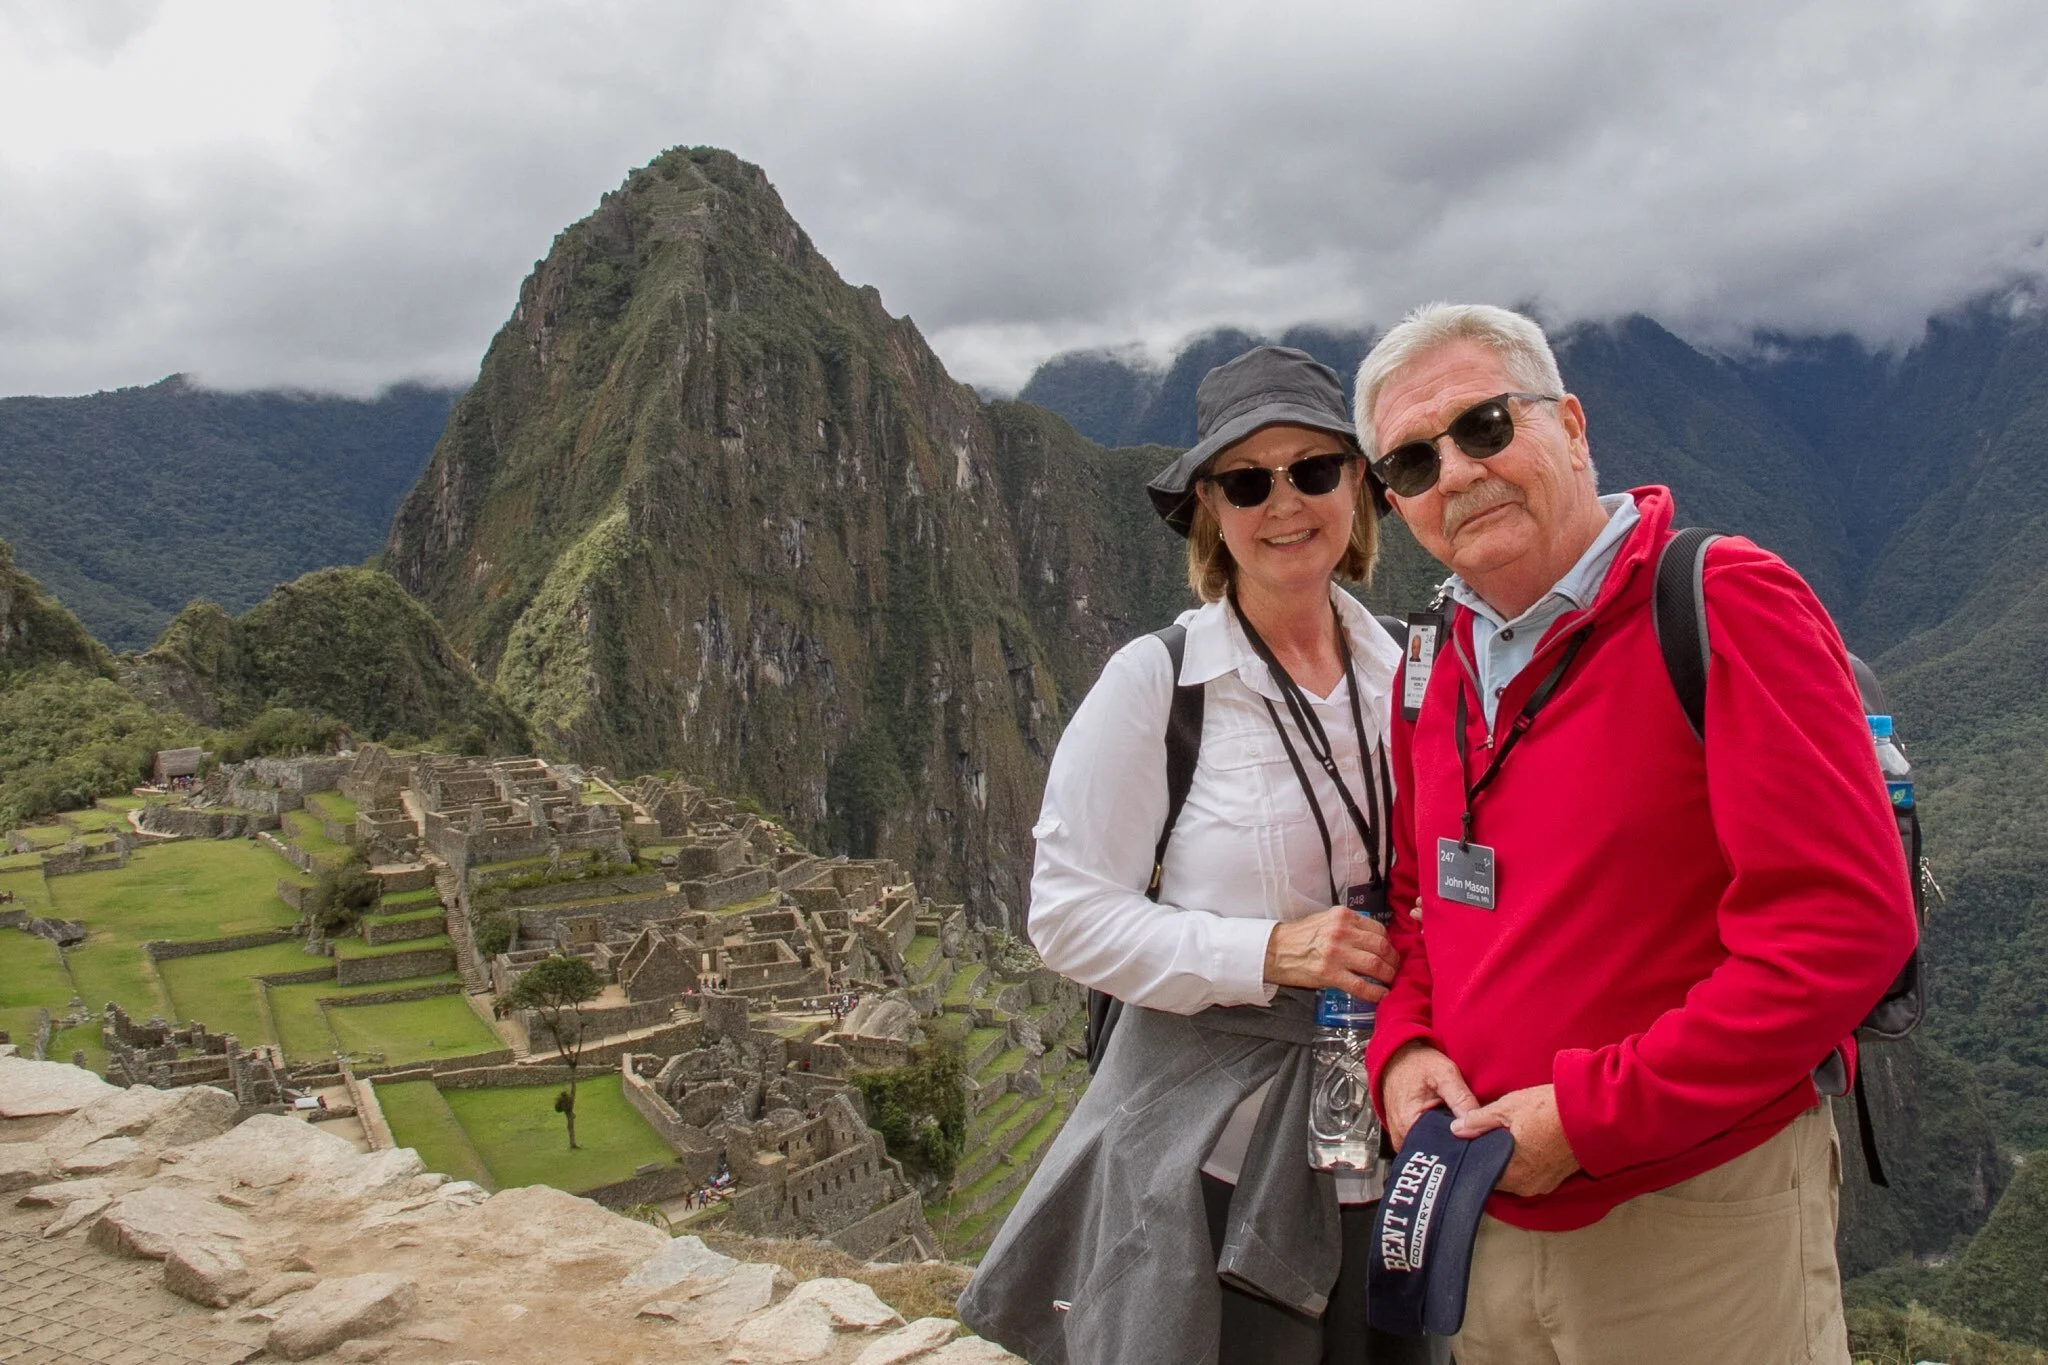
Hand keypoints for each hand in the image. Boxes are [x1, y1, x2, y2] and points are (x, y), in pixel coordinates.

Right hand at [1262, 905, 1399, 999]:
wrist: (1276, 951)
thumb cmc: (1301, 937)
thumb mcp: (1326, 920)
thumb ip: (1350, 926)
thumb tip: (1374, 941)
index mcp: (1342, 916)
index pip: (1378, 929)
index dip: (1389, 943)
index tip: (1389, 952)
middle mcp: (1341, 932)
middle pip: (1381, 946)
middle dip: (1394, 960)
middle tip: (1395, 968)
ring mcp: (1336, 953)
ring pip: (1375, 965)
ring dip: (1388, 976)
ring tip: (1389, 981)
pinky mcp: (1329, 974)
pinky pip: (1361, 986)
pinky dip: (1376, 993)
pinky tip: (1382, 995)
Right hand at [1379, 1041, 1478, 1147]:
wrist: (1397, 1057)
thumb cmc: (1415, 1063)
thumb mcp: (1444, 1073)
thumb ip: (1461, 1098)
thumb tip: (1476, 1122)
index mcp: (1407, 1125)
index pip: (1442, 1149)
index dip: (1462, 1142)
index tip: (1475, 1134)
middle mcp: (1401, 1136)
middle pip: (1437, 1151)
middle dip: (1455, 1141)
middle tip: (1467, 1125)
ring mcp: (1401, 1137)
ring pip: (1432, 1147)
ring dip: (1446, 1138)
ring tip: (1454, 1121)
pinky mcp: (1405, 1134)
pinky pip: (1426, 1142)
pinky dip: (1438, 1134)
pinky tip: (1444, 1122)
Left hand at [1451, 1084, 1580, 1196]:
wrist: (1591, 1112)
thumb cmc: (1548, 1109)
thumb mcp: (1506, 1108)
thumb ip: (1478, 1121)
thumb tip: (1456, 1129)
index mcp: (1510, 1172)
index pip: (1479, 1174)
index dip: (1470, 1158)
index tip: (1463, 1145)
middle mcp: (1525, 1185)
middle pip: (1495, 1176)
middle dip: (1486, 1159)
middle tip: (1478, 1137)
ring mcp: (1542, 1184)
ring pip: (1512, 1175)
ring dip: (1505, 1160)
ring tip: (1499, 1137)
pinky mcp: (1554, 1178)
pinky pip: (1529, 1174)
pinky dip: (1522, 1162)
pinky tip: (1520, 1142)